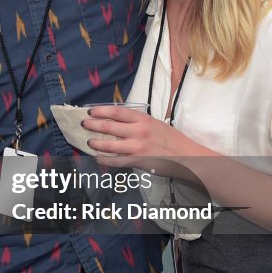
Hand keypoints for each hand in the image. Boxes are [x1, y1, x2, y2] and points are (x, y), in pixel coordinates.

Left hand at [82, 105, 207, 169]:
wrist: (187, 156)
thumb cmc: (171, 139)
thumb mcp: (155, 123)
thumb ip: (138, 121)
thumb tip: (118, 119)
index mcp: (143, 119)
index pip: (116, 112)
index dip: (100, 111)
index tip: (90, 111)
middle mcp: (138, 131)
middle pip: (109, 126)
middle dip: (93, 125)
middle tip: (84, 124)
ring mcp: (137, 147)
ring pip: (109, 145)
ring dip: (96, 143)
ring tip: (89, 141)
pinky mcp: (138, 161)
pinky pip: (116, 161)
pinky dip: (104, 160)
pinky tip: (98, 158)